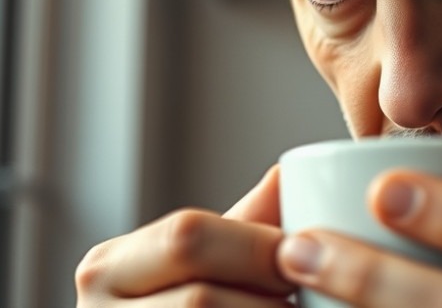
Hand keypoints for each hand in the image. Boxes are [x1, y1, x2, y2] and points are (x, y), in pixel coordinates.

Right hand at [75, 166, 294, 306]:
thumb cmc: (184, 304)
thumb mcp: (199, 263)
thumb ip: (244, 224)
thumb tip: (288, 174)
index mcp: (109, 267)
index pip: (188, 237)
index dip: (259, 248)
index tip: (305, 255)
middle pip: (201, 301)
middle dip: (267, 298)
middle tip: (303, 297)